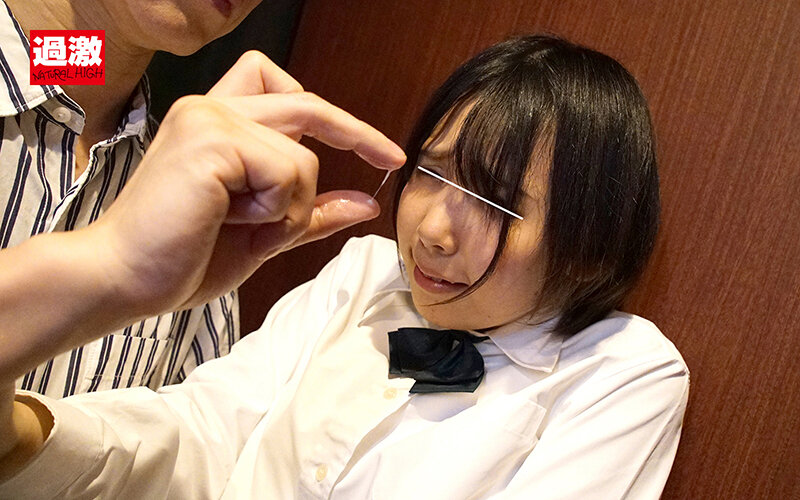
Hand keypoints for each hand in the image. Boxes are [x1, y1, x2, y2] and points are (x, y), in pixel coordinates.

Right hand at [92, 51, 404, 316]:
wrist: (124, 279)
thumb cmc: (182, 257)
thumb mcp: (264, 234)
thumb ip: (310, 214)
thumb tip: (363, 204)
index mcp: (217, 125)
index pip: (286, 91)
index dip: (334, 116)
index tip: (376, 148)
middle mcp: (211, 109)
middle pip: (307, 103)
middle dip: (356, 132)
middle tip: (391, 157)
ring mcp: (209, 119)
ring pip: (303, 155)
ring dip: (290, 205)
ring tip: (241, 223)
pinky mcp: (213, 140)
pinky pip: (288, 172)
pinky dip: (277, 208)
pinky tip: (232, 219)